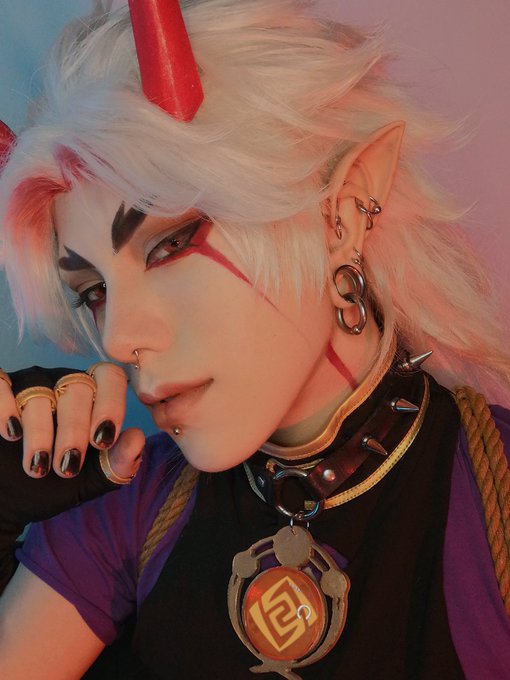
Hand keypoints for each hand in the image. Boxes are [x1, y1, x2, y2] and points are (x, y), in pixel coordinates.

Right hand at [0, 364, 144, 592]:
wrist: (10, 500)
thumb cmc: (56, 483)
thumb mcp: (91, 479)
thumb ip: (119, 462)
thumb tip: (138, 439)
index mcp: (94, 396)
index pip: (110, 377)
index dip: (109, 405)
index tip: (103, 441)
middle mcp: (63, 383)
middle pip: (77, 387)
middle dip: (74, 429)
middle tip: (68, 466)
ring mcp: (30, 385)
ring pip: (39, 392)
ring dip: (40, 432)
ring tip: (38, 466)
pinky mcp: (0, 392)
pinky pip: (3, 384)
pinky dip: (6, 407)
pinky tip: (11, 433)